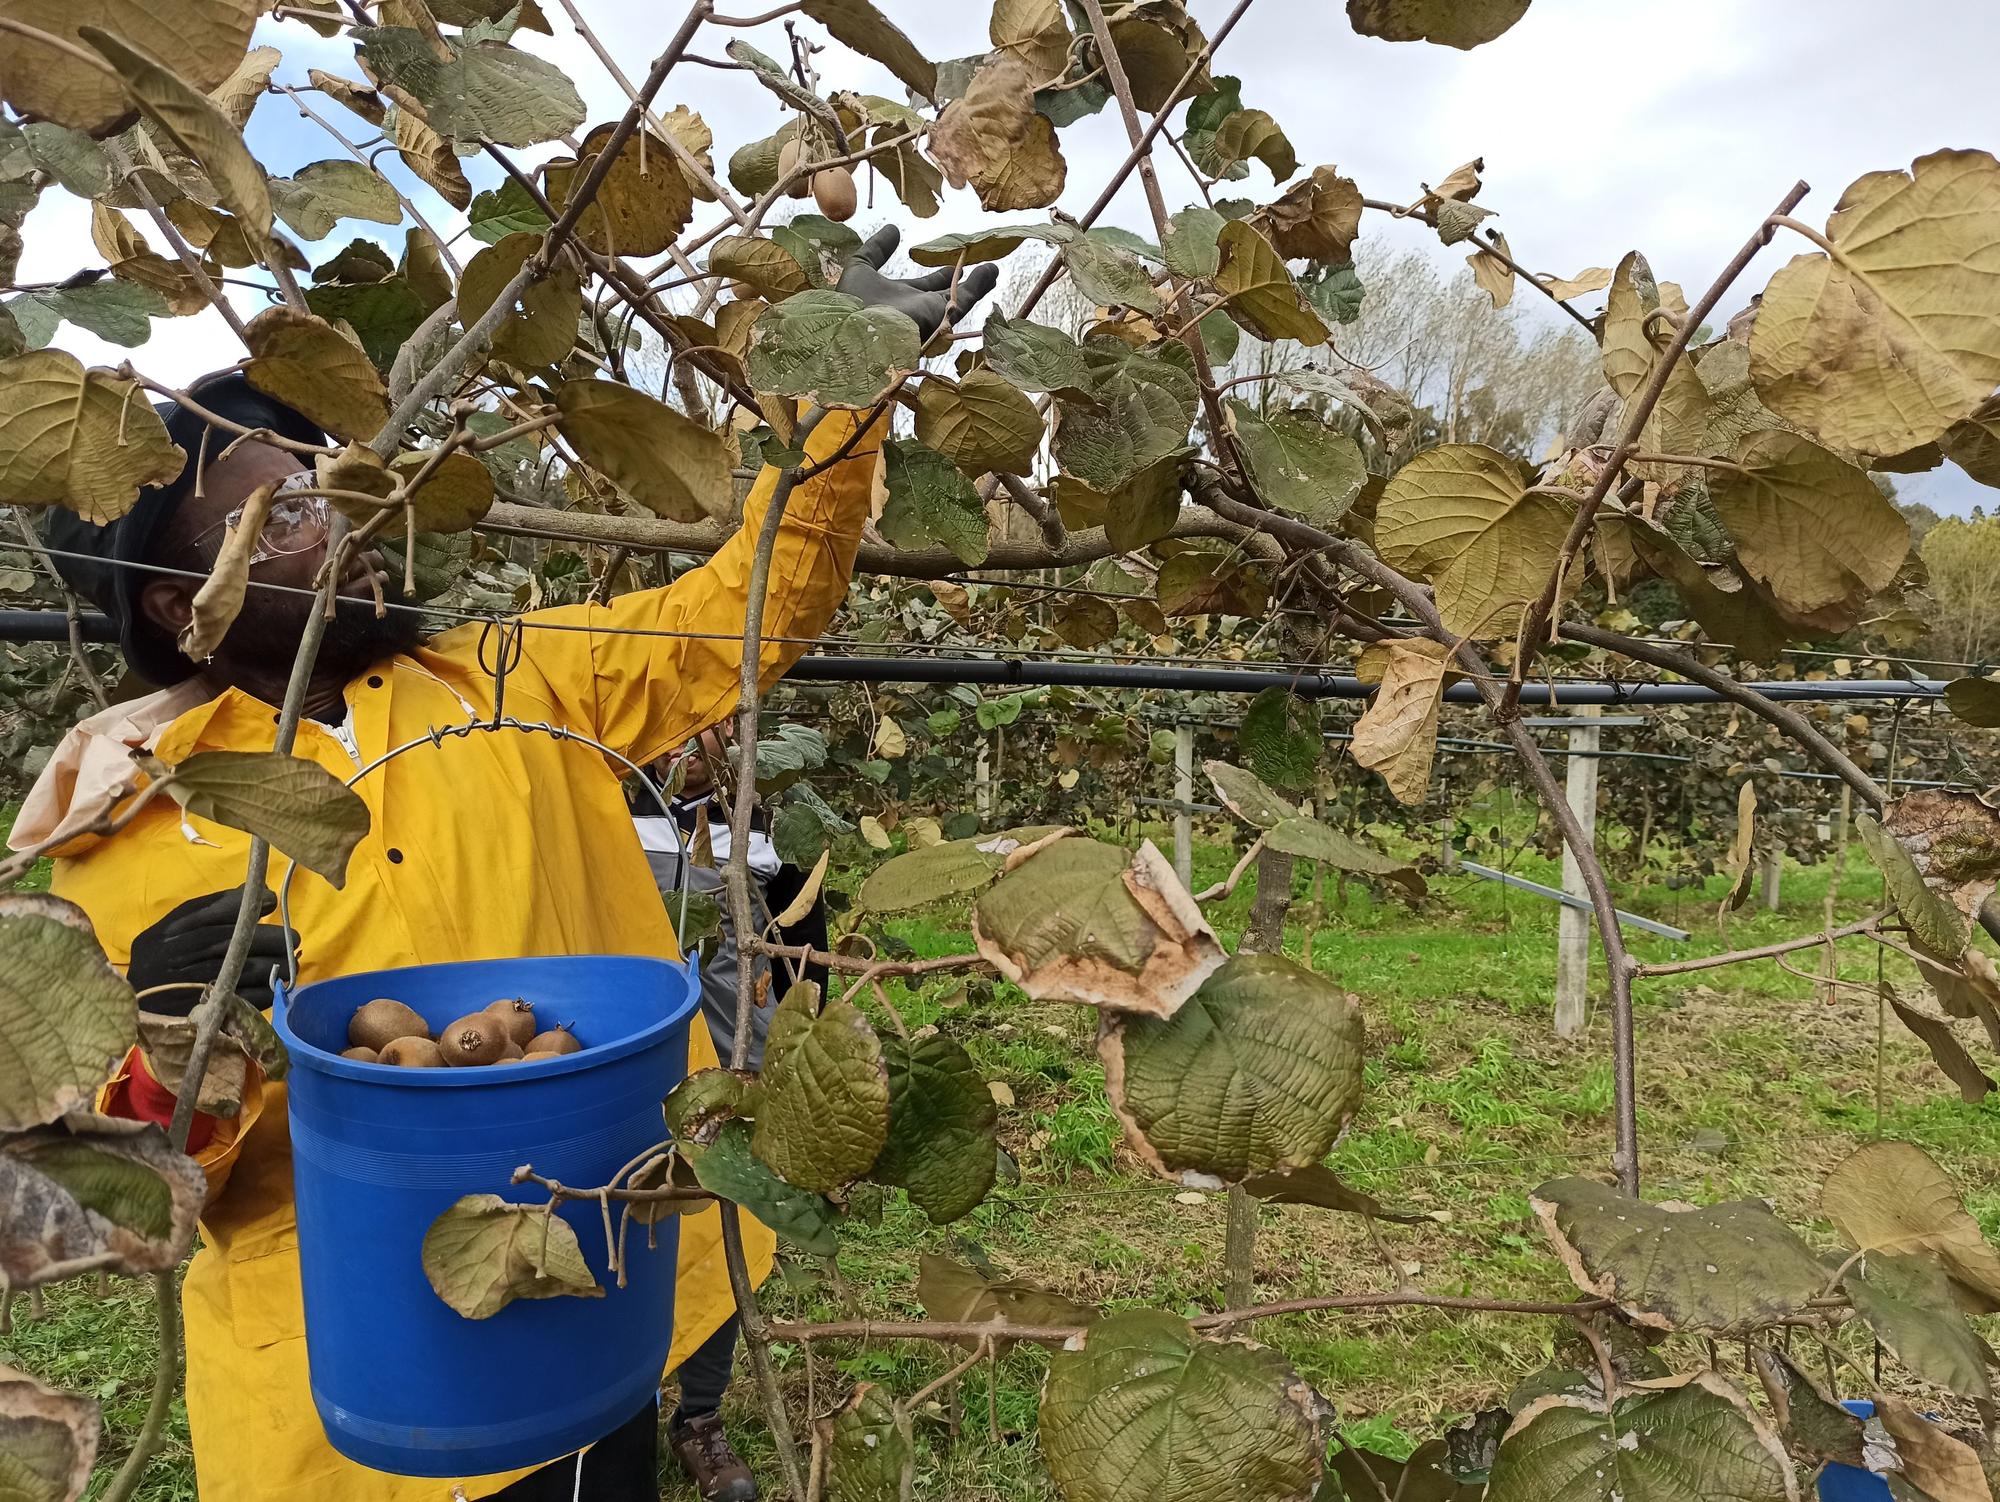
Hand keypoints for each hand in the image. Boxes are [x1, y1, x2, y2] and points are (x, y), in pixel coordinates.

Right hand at [126, 888, 296, 1014]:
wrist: (132, 1013)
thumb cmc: (157, 966)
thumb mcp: (168, 934)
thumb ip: (205, 911)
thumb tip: (251, 890)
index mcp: (166, 935)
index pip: (211, 911)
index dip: (245, 903)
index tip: (270, 899)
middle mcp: (176, 957)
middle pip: (233, 940)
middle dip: (269, 937)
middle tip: (291, 938)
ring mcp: (190, 985)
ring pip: (243, 969)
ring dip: (274, 965)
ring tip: (288, 962)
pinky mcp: (205, 1012)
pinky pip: (245, 999)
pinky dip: (264, 990)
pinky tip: (273, 984)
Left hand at [837, 226, 999, 340]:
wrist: (856, 329)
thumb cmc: (851, 302)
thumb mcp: (861, 267)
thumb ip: (877, 249)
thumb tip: (893, 228)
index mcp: (900, 299)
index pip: (924, 286)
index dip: (937, 276)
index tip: (949, 263)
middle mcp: (918, 309)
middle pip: (945, 295)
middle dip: (961, 283)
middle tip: (980, 269)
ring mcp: (932, 314)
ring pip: (960, 298)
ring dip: (978, 284)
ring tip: (994, 269)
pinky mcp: (942, 317)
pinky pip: (964, 300)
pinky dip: (979, 285)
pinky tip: (991, 271)